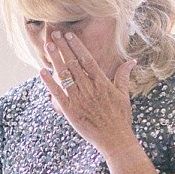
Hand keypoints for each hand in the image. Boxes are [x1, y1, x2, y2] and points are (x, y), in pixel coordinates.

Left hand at [40, 31, 134, 157]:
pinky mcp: (70, 110)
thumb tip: (132, 61)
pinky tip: (42, 71)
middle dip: (63, 47)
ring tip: (48, 46)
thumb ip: (124, 76)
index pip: (87, 60)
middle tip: (55, 34)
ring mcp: (79, 99)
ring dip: (56, 59)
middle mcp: (89, 88)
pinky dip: (49, 82)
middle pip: (74, 63)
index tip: (69, 35)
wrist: (114, 139)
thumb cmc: (120, 117)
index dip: (77, 46)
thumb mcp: (124, 95)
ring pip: (65, 75)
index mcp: (102, 83)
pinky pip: (58, 93)